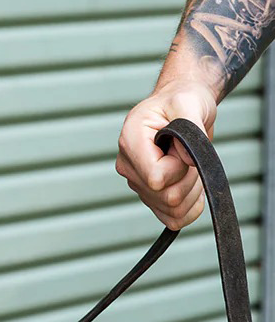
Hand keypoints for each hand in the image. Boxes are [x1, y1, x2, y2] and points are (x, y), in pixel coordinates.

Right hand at [116, 80, 217, 229]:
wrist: (181, 108)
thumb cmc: (181, 102)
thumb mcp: (188, 103)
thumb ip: (190, 127)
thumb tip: (191, 160)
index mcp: (130, 141)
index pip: (157, 178)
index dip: (179, 167)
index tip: (183, 147)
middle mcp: (128, 166)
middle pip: (167, 197)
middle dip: (190, 179)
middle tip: (190, 154)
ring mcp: (137, 184)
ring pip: (173, 210)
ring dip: (192, 191)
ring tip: (189, 165)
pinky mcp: (150, 197)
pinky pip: (174, 219)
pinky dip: (190, 207)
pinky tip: (191, 184)